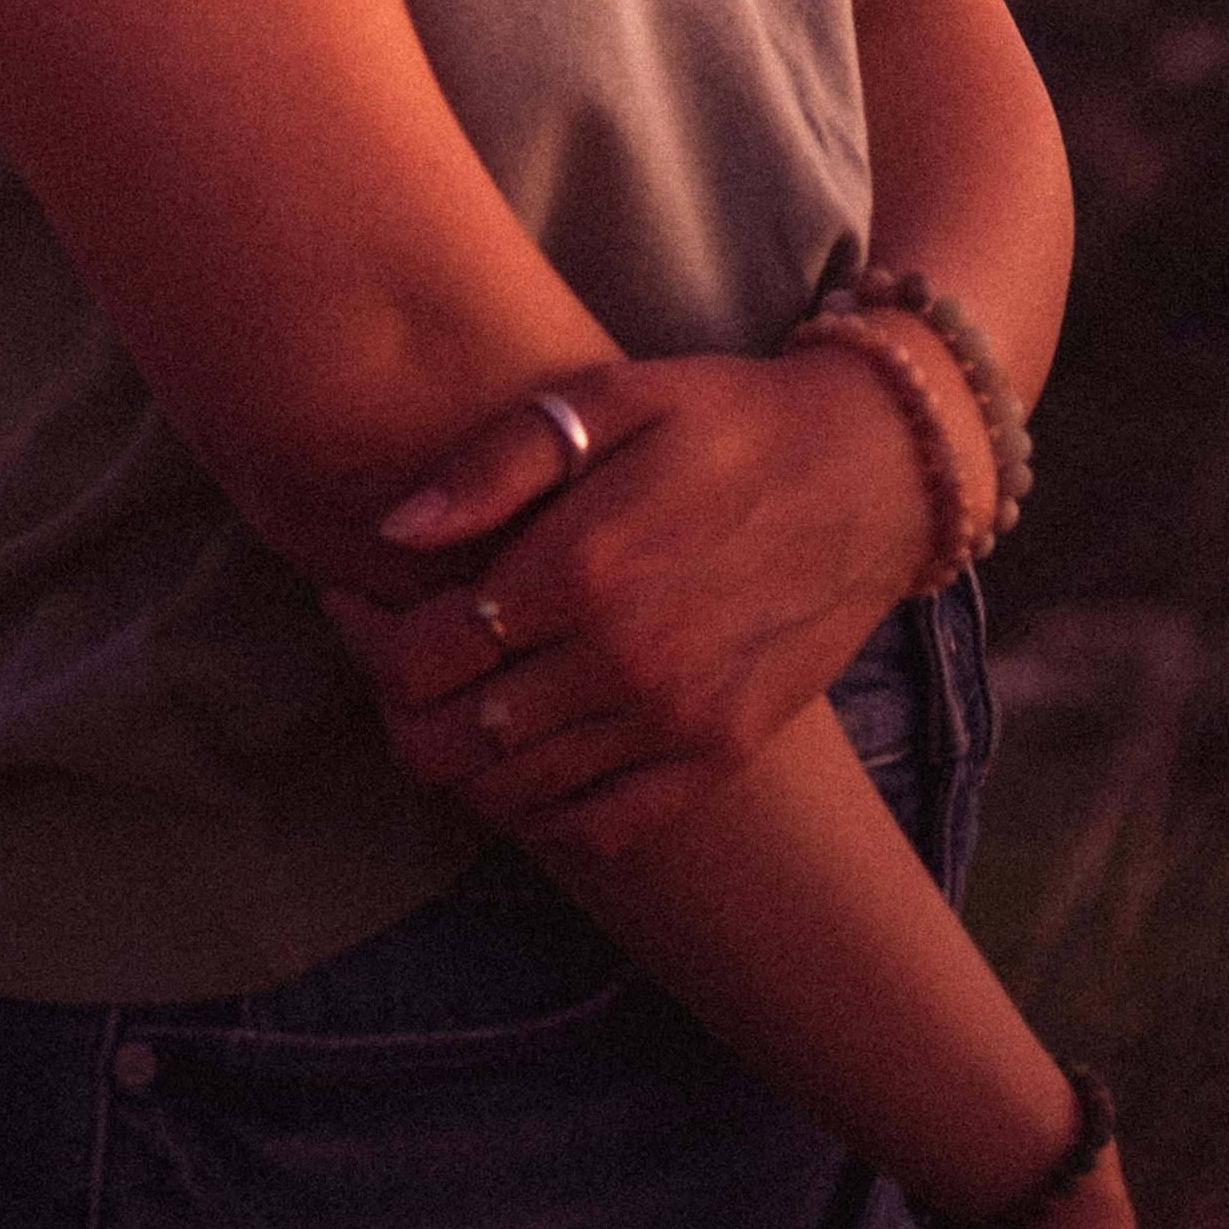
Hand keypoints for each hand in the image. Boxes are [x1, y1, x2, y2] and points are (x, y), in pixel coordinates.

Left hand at [317, 346, 952, 857]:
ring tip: (453, 694)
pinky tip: (522, 753)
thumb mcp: (611, 398)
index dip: (363, 634)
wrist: (875, 473)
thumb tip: (394, 530)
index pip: (420, 656)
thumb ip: (496, 463)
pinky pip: (596, 830)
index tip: (353, 596)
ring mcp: (675, 723)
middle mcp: (625, 663)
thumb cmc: (728, 419)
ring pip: (510, 795)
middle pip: (449, 741)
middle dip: (397, 704)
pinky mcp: (717, 756)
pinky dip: (537, 812)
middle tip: (394, 652)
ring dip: (457, 757)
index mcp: (583, 568)